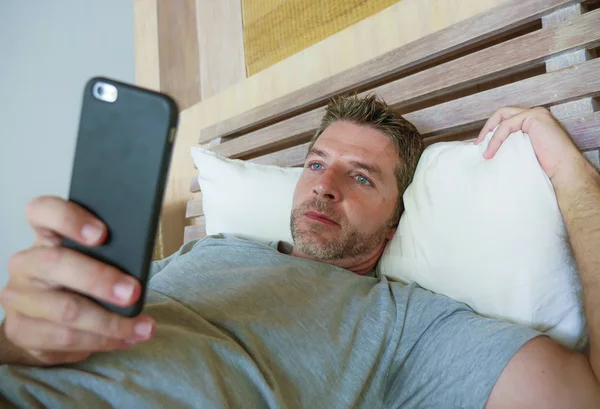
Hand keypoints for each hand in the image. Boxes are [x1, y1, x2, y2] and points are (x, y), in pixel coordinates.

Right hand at [0, 196, 154, 365]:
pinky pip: (64, 338)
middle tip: (133, 293)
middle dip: (100, 280)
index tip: (101, 234)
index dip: (70, 218)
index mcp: (46, 235)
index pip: (44, 211)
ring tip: (142, 326)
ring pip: (65, 310)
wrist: (47, 320)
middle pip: (57, 264)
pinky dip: (101, 341)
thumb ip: (110, 255)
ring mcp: (19, 297)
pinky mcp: (20, 329)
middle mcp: (26, 262)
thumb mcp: (95, 260)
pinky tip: (124, 339)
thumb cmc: (82, 280)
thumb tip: (139, 265)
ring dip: (110, 322)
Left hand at [475, 107, 586, 183]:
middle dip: (487, 128)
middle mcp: (534, 114)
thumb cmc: (544, 167)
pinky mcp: (534, 117)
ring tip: (485, 154)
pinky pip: (507, 125)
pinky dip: (496, 139)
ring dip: (490, 136)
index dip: (491, 131)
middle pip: (502, 113)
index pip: (505, 119)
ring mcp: (535, 114)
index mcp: (532, 122)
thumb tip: (486, 152)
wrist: (562, 170)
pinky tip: (491, 152)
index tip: (481, 147)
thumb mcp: (520, 152)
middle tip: (478, 145)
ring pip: (503, 118)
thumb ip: (509, 145)